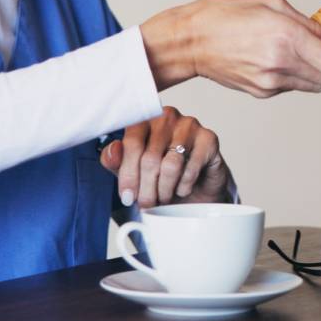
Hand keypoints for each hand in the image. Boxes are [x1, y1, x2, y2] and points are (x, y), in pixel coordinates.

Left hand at [98, 107, 232, 207]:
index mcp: (144, 119)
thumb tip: (112, 152)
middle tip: (147, 204)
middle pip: (150, 158)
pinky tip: (182, 189)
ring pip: (170, 165)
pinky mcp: (209, 139)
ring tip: (164, 197)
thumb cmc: (161, 176)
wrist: (196, 188)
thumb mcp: (133, 171)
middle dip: (146, 189)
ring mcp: (189, 125)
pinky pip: (191, 169)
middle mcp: (166, 116)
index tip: (127, 197)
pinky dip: (184, 186)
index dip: (128, 174)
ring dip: (165, 190)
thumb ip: (117, 161)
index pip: (131, 143)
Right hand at [140, 0, 320, 94]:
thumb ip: (307, 25)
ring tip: (319, 54)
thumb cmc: (223, 16)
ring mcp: (271, 83)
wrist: (187, 42)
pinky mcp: (262, 92)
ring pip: (316, 85)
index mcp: (287, 39)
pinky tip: (291, 59)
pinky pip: (295, 86)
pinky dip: (303, 75)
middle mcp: (282, 65)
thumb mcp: (272, 5)